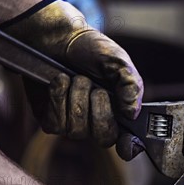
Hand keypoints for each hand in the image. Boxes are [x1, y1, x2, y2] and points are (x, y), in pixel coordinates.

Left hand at [1, 0, 143, 159]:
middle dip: (100, 110)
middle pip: (103, 138)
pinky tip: (61, 81)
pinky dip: (59, 98)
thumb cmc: (93, 50)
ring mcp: (74, 124)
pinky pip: (56, 123)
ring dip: (78, 98)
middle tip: (97, 88)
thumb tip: (132, 113)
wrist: (60, 38)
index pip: (129, 141)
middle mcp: (99, 123)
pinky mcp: (51, 120)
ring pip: (78, 130)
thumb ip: (131, 87)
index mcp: (121, 113)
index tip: (128, 144)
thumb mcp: (120, 63)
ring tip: (78, 78)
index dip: (130, 146)